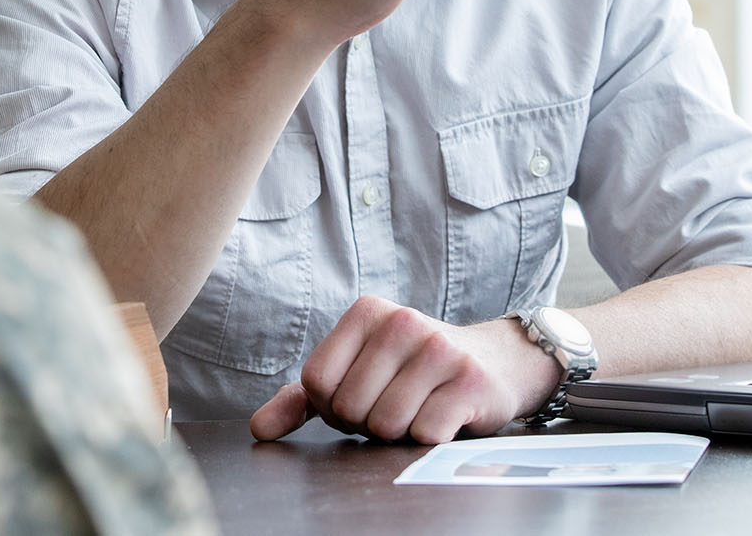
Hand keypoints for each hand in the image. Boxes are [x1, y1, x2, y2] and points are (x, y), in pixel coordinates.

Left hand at [249, 297, 556, 443]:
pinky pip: (424, 434)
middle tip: (393, 407)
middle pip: (348, 408)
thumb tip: (258, 429)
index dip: (332, 407)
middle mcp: (402, 321)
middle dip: (365, 423)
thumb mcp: (357, 372)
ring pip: (386, 425)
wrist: (494, 364)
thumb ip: (303, 399)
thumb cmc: (411, 373)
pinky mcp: (471, 381)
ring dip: (398, 434)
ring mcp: (439, 349)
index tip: (360, 398)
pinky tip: (443, 418)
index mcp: (366, 312)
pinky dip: (428, 439)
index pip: (315, 382)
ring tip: (417, 411)